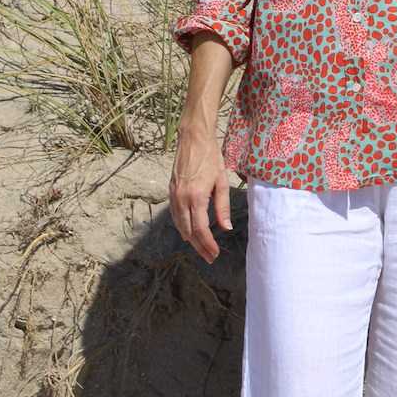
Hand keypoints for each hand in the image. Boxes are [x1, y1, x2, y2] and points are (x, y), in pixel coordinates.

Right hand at [169, 126, 232, 263]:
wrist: (194, 139)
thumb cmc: (211, 158)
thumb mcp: (222, 182)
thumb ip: (222, 207)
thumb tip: (226, 229)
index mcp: (196, 196)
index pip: (200, 229)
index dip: (207, 244)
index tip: (214, 254)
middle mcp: (182, 198)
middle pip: (188, 231)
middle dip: (199, 247)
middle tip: (209, 257)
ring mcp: (174, 195)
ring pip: (179, 225)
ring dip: (190, 239)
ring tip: (201, 248)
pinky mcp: (170, 191)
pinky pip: (174, 215)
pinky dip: (181, 226)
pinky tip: (188, 232)